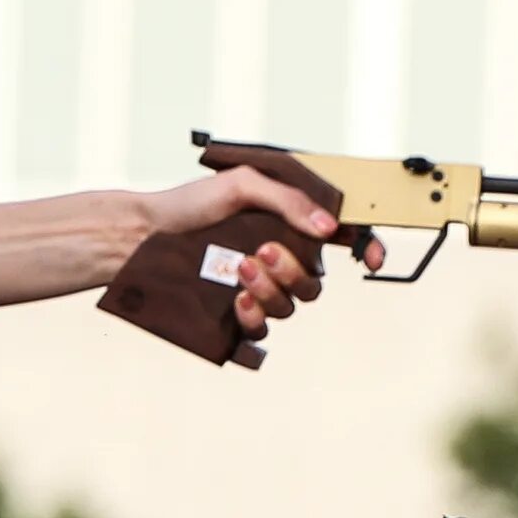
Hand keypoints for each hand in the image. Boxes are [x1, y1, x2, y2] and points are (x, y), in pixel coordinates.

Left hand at [129, 166, 384, 333]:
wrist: (144, 234)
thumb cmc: (190, 204)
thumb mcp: (242, 185)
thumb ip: (288, 201)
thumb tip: (328, 228)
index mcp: (289, 226)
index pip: (342, 241)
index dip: (366, 249)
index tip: (373, 259)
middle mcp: (278, 261)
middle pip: (314, 282)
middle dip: (292, 270)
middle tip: (260, 251)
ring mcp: (258, 290)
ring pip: (290, 307)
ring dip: (271, 290)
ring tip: (239, 269)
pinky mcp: (234, 315)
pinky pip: (262, 333)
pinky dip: (255, 319)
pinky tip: (237, 301)